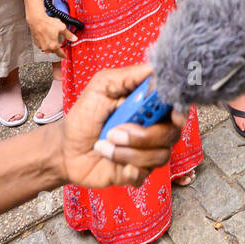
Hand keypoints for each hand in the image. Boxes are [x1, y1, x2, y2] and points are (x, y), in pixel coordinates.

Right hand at [27, 9, 76, 58]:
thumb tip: (74, 38)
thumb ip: (69, 35)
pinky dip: (46, 43)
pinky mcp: (36, 42)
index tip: (64, 57)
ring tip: (53, 40)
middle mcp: (46, 47)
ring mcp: (40, 45)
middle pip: (54, 51)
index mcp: (53, 46)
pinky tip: (47, 38)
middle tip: (60, 45)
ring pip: (48, 48)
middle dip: (57, 49)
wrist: (36, 20)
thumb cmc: (48, 24)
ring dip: (51, 46)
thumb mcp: (62, 28)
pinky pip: (42, 45)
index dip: (63, 55)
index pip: (60, 53)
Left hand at [60, 64, 185, 187]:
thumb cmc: (85, 116)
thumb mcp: (102, 87)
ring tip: (105, 144)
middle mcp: (155, 129)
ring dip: (128, 151)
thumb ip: (128, 76)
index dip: (179, 111)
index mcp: (150, 107)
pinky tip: (109, 158)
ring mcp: (147, 153)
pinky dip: (126, 168)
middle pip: (172, 134)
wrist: (65, 148)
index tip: (172, 115)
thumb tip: (155, 69)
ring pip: (159, 156)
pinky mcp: (137, 173)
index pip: (178, 107)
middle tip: (114, 131)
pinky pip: (144, 174)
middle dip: (143, 135)